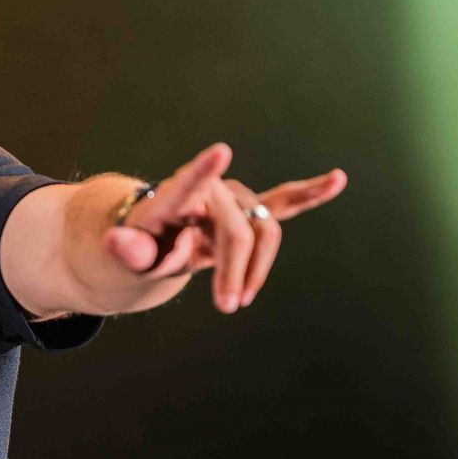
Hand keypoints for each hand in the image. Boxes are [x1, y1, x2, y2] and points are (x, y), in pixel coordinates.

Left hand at [104, 143, 346, 312]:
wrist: (151, 240)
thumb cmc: (138, 246)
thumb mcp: (127, 257)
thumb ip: (129, 251)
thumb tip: (119, 242)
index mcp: (173, 197)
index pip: (187, 184)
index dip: (202, 171)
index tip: (220, 152)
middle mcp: (209, 190)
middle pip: (237, 230)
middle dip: (235, 271)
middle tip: (226, 306)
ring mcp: (233, 199)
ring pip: (262, 232)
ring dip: (256, 269)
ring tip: (238, 300)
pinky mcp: (250, 211)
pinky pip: (284, 203)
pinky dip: (309, 195)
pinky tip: (338, 180)